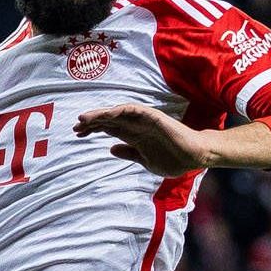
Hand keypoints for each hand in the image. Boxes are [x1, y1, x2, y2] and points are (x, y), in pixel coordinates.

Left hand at [73, 103, 213, 174]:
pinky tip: (108, 114)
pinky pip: (134, 110)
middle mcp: (136, 126)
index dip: (92, 130)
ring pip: (118, 114)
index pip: (108, 129)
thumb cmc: (173, 159)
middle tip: (75, 126)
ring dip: (101, 115)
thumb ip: (129, 153)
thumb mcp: (145, 160)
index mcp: (133, 136)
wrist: (194, 157)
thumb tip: (111, 148)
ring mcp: (144, 120)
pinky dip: (120, 111)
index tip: (77, 134)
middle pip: (109, 120)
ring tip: (84, 119)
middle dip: (92, 122)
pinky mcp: (154, 117)